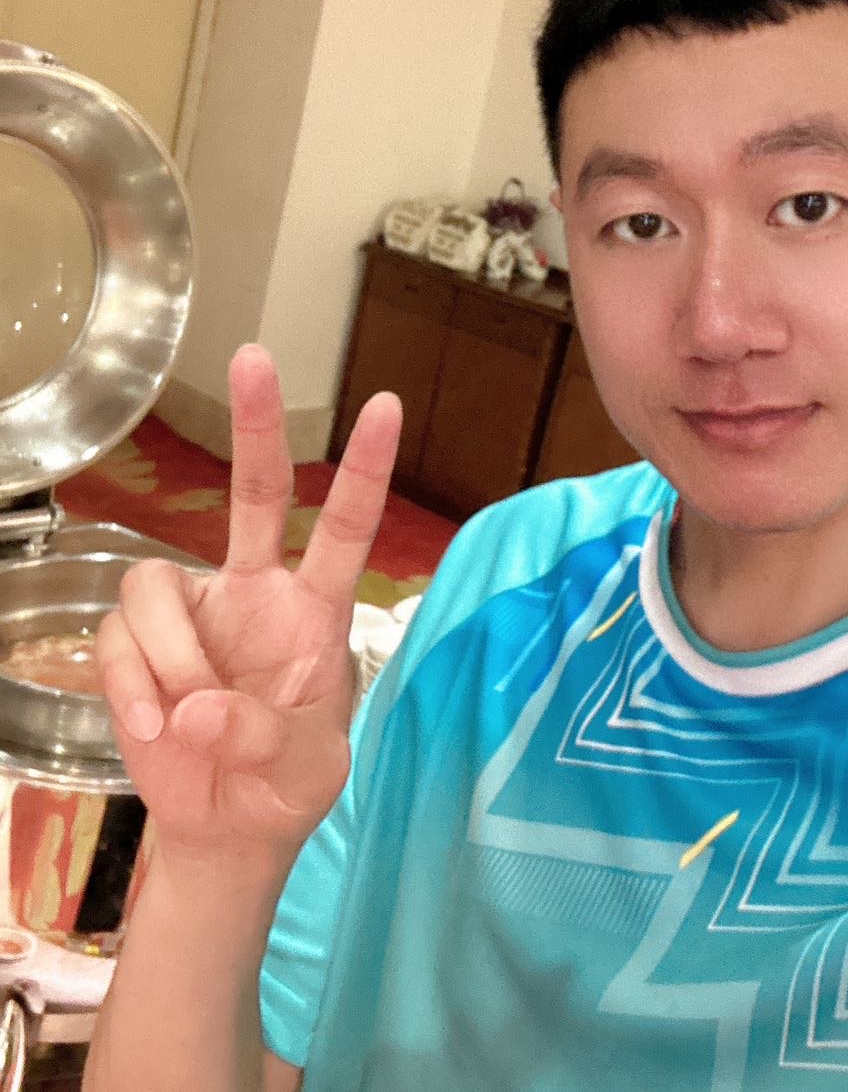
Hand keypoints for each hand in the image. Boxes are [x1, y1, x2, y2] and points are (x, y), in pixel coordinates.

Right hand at [95, 345, 401, 866]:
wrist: (227, 831)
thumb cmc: (284, 788)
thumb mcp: (305, 772)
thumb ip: (262, 738)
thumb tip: (197, 707)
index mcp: (316, 611)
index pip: (348, 527)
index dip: (365, 468)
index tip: (388, 404)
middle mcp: (256, 590)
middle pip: (256, 490)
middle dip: (254, 424)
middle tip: (254, 356)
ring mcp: (195, 611)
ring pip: (156, 585)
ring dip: (168, 659)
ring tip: (186, 718)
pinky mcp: (138, 643)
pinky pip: (119, 640)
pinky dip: (132, 688)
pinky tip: (156, 727)